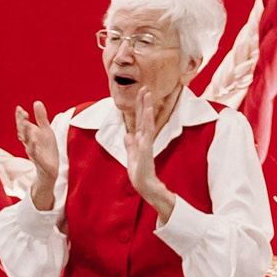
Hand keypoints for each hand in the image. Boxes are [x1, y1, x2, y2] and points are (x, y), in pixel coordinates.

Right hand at [13, 102, 60, 210]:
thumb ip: (41, 117)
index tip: (19, 108)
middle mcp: (30, 143)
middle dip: (22, 124)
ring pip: (28, 143)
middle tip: (22, 114)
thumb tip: (36, 102)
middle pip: (24, 133)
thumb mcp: (45, 131)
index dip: (20, 117)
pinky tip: (34, 142)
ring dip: (27, 135)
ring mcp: (34, 153)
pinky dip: (34, 149)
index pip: (23, 125)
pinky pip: (36, 155)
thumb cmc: (46, 149)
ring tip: (27, 126)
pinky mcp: (40, 161)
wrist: (49, 170)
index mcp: (30, 135)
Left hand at [124, 101, 176, 221]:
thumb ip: (130, 145)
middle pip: (144, 118)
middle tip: (145, 87)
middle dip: (144, 103)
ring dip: (146, 110)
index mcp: (141, 140)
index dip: (139, 106)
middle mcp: (145, 140)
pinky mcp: (146, 153)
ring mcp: (146, 146)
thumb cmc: (141, 174)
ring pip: (147, 124)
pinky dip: (146, 126)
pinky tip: (146, 117)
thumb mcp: (132, 157)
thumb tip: (128, 134)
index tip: (142, 92)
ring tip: (148, 96)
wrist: (147, 188)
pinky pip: (146, 137)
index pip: (139, 120)